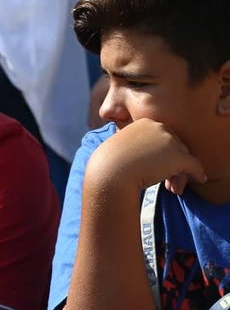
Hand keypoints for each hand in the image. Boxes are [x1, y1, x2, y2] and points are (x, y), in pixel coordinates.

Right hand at [88, 118, 205, 195]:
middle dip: (172, 163)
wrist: (110, 172)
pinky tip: (199, 179)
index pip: (162, 137)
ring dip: (180, 171)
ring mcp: (170, 141)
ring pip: (184, 156)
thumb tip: (148, 157)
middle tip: (167, 181)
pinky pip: (194, 165)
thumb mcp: (121, 148)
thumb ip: (136, 146)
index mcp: (145, 122)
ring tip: (172, 187)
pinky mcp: (178, 157)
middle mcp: (160, 127)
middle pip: (175, 146)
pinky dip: (197, 173)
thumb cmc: (110, 164)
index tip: (155, 167)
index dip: (162, 153)